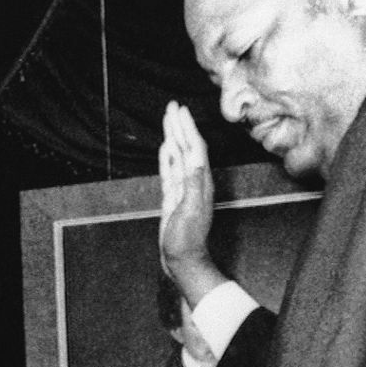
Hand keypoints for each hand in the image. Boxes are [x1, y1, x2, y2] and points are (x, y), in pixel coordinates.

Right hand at [158, 101, 214, 275]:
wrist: (183, 260)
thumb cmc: (187, 239)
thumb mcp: (189, 211)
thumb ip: (192, 184)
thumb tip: (193, 158)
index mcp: (200, 182)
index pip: (194, 148)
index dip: (187, 128)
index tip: (180, 110)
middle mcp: (194, 181)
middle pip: (186, 147)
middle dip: (179, 126)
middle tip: (172, 106)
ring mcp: (183, 189)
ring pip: (177, 156)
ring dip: (173, 137)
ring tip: (168, 119)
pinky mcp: (173, 197)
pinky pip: (170, 171)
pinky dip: (167, 156)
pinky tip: (165, 147)